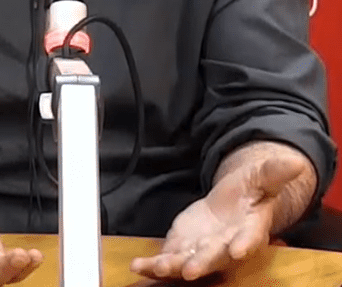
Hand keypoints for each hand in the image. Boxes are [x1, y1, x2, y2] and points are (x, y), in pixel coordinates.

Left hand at [131, 154, 308, 280]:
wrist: (231, 205)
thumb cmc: (249, 193)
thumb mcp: (261, 178)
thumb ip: (273, 172)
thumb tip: (295, 161)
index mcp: (249, 230)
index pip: (249, 239)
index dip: (243, 245)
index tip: (238, 251)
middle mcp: (226, 246)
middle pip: (215, 257)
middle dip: (202, 263)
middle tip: (190, 270)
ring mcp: (203, 250)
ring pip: (188, 263)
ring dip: (173, 267)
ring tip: (156, 268)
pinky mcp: (183, 249)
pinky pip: (168, 260)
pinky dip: (153, 265)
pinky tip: (138, 265)